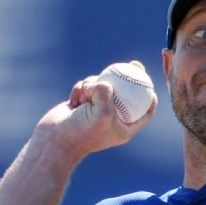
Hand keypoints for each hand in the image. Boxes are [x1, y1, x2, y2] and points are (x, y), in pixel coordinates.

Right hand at [35, 61, 156, 159]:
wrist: (55, 139)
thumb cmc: (82, 132)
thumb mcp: (102, 113)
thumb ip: (107, 93)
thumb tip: (103, 82)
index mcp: (123, 127)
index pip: (143, 112)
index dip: (150, 98)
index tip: (150, 83)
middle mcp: (111, 118)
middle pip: (126, 94)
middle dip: (129, 78)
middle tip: (135, 64)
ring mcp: (96, 109)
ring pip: (102, 85)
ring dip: (92, 85)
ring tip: (85, 97)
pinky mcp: (82, 103)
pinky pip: (86, 86)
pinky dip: (80, 89)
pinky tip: (74, 101)